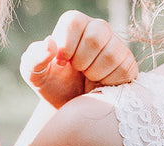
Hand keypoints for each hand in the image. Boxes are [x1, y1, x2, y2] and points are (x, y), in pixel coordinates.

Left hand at [21, 11, 138, 109]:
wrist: (75, 107)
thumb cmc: (54, 86)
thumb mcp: (35, 75)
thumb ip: (34, 58)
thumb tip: (50, 44)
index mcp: (74, 24)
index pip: (74, 22)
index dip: (67, 46)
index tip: (62, 63)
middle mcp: (98, 29)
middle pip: (96, 36)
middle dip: (82, 62)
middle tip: (77, 71)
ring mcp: (117, 46)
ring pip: (112, 54)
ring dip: (96, 74)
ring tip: (89, 78)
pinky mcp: (129, 64)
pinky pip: (125, 70)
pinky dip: (110, 83)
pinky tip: (102, 84)